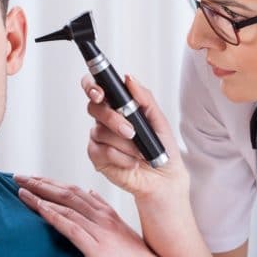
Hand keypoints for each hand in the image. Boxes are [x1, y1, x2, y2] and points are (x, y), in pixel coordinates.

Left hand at [14, 175, 176, 256]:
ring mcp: (100, 232)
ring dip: (40, 195)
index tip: (35, 179)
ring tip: (20, 187)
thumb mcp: (123, 235)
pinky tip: (37, 207)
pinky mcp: (97, 248)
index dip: (53, 184)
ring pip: (65, 206)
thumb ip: (107, 215)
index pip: (75, 193)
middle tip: (18, 176)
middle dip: (41, 183)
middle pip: (66, 193)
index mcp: (108, 215)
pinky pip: (70, 227)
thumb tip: (91, 195)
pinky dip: (52, 214)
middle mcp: (103, 218)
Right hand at [82, 74, 188, 202]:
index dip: (92, 87)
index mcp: (118, 106)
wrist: (164, 177)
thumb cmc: (161, 147)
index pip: (96, 88)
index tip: (100, 94)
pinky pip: (102, 151)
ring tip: (139, 151)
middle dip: (113, 119)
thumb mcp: (158, 119)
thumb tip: (129, 79)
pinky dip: (120, 157)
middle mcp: (106, 120)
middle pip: (94, 108)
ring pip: (100, 131)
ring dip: (124, 143)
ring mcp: (100, 138)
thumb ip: (144, 97)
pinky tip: (131, 162)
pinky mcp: (97, 156)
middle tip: (131, 131)